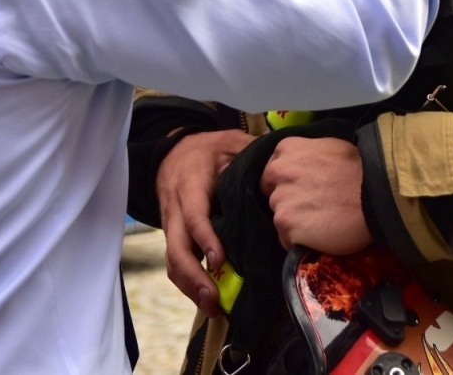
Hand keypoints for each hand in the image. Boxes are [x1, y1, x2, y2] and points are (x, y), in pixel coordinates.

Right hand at [156, 129, 254, 316]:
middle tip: (215, 299)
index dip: (205, 239)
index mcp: (190, 184)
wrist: (173, 150)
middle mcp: (175, 208)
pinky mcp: (175, 237)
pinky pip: (175, 264)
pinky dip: (189, 283)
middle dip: (194, 277)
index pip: (194, 215)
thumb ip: (252, 156)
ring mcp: (172, 225)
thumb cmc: (209, 149)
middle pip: (176, 248)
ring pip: (172, 261)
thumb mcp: (230, 144)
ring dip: (190, 287)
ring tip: (213, 308)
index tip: (219, 260)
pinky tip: (207, 299)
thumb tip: (281, 170)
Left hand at [259, 137, 371, 255]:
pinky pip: (286, 238)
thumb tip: (302, 167)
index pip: (273, 172)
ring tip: (321, 222)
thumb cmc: (360, 169)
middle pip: (273, 194)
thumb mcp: (329, 148)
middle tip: (313, 207)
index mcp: (286, 149)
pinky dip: (299, 241)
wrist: (377, 195)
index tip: (304, 190)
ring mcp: (280, 200)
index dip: (288, 183)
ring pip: (280, 217)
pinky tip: (319, 235)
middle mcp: (277, 172)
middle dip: (289, 202)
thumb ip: (305, 157)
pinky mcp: (287, 226)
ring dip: (295, 222)